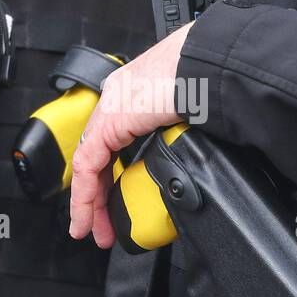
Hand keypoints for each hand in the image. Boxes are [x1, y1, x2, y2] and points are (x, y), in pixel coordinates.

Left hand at [68, 24, 191, 247]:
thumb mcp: (191, 114)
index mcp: (138, 91)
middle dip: (98, 194)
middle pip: (98, 155)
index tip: (116, 199)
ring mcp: (112, 106)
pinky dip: (86, 195)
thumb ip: (181, 136)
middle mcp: (119, 96)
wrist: (208, 65)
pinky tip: (88, 216)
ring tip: (94, 230)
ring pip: (88, 164)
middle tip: (102, 225)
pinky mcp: (109, 122)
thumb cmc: (210, 80)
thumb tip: (192, 163)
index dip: (111, 172)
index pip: (113, 138)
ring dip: (90, 201)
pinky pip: (88, 166)